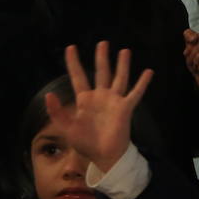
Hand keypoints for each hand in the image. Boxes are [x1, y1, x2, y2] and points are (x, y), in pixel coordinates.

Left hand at [44, 42, 152, 174]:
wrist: (104, 156)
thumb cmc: (85, 143)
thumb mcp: (66, 128)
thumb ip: (57, 112)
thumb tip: (49, 94)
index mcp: (84, 100)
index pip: (78, 76)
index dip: (73, 62)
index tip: (70, 48)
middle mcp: (100, 96)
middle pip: (101, 72)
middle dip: (101, 57)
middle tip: (102, 43)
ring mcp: (114, 101)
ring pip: (119, 78)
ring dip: (122, 64)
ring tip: (125, 51)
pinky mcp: (126, 108)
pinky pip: (135, 93)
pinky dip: (142, 83)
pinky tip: (148, 71)